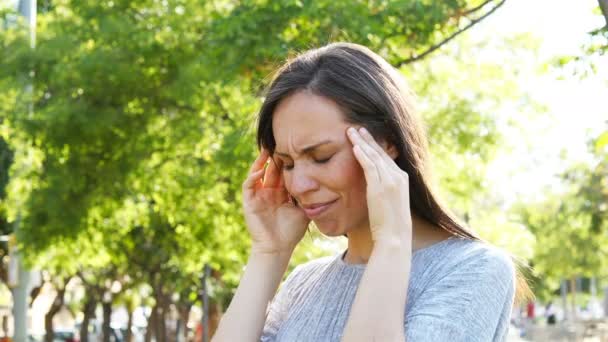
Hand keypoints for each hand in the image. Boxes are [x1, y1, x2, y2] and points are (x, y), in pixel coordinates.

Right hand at [242, 148, 309, 253]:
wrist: (278, 248)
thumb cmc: (291, 232)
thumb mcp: (304, 210)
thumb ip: (311, 198)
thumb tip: (327, 186)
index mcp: (281, 192)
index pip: (283, 172)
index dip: (287, 160)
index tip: (294, 148)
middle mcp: (269, 191)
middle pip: (271, 169)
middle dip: (275, 156)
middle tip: (280, 141)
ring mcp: (258, 195)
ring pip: (257, 172)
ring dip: (261, 161)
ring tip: (267, 149)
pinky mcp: (249, 202)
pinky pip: (248, 185)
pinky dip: (253, 176)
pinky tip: (261, 170)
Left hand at [346, 127, 412, 244]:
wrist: (395, 236)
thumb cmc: (390, 225)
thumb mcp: (390, 203)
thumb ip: (384, 192)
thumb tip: (375, 189)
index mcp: (402, 179)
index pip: (386, 158)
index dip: (375, 146)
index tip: (365, 137)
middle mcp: (398, 176)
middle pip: (380, 152)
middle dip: (368, 139)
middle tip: (357, 128)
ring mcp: (390, 181)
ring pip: (374, 156)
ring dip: (362, 142)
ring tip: (351, 132)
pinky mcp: (381, 187)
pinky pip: (370, 166)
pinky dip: (362, 155)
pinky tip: (355, 146)